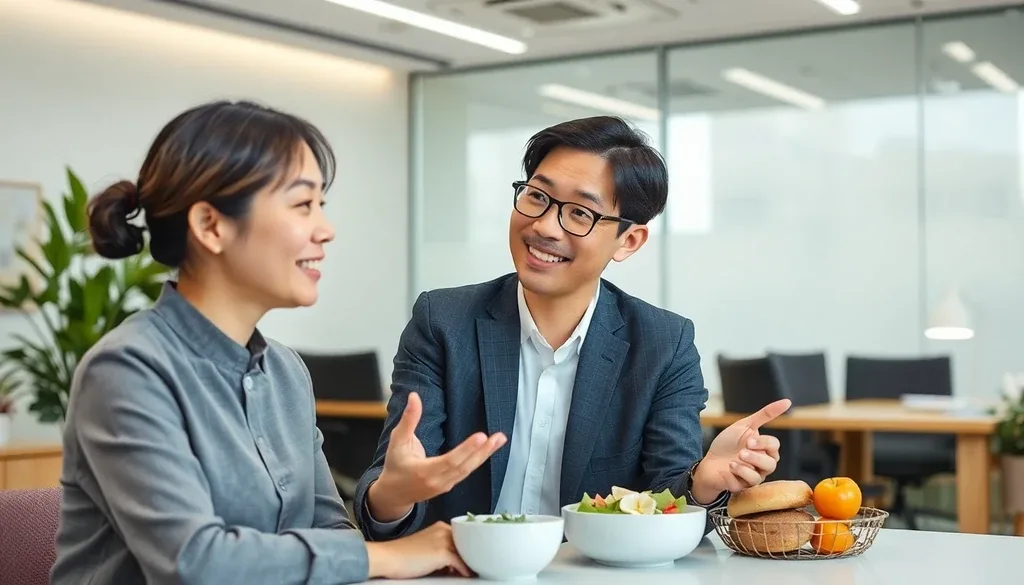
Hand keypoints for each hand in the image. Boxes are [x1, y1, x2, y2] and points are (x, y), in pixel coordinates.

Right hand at [366, 521, 470, 578]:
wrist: (387, 558)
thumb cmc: (402, 555)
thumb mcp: (426, 547)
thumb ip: (442, 549)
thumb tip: (457, 562)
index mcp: (440, 527)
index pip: (462, 537)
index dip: (466, 549)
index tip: (470, 559)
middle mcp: (443, 530)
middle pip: (467, 543)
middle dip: (470, 555)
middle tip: (474, 566)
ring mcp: (443, 540)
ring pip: (466, 552)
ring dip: (469, 563)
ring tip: (470, 572)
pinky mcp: (442, 553)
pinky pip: (460, 563)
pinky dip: (463, 571)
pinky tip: (464, 575)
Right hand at [368, 392, 506, 520]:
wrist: (393, 493)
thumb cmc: (395, 465)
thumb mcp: (398, 440)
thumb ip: (408, 419)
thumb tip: (414, 397)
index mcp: (424, 471)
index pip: (450, 460)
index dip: (466, 449)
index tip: (481, 436)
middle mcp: (437, 481)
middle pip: (464, 466)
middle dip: (483, 451)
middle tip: (498, 437)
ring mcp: (444, 485)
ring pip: (468, 470)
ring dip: (485, 455)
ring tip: (499, 440)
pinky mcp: (449, 485)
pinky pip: (466, 471)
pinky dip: (478, 460)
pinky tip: (488, 449)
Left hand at [691, 399, 790, 502]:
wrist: (709, 461)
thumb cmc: (727, 444)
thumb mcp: (744, 425)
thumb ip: (765, 415)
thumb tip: (787, 401)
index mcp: (764, 448)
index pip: (774, 445)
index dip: (764, 442)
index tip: (748, 439)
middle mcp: (763, 463)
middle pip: (773, 460)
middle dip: (759, 453)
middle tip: (744, 448)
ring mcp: (756, 475)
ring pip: (765, 471)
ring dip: (752, 461)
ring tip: (738, 456)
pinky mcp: (746, 485)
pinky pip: (752, 480)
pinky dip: (742, 471)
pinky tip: (731, 466)